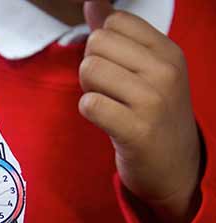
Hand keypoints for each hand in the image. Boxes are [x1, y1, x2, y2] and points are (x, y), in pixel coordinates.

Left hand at [79, 1, 200, 222]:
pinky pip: (90, 104)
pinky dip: (90, 111)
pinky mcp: (137, 130)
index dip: (102, 45)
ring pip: (90, 69)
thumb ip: (115, 34)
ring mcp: (154, 101)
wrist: (174, 166)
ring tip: (109, 105)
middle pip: (97, 44)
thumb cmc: (152, 113)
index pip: (114, 22)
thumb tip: (93, 1)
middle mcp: (166, 71)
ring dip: (89, 90)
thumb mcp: (144, 69)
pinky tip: (107, 121)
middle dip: (92, 68)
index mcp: (168, 51)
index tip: (116, 69)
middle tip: (109, 91)